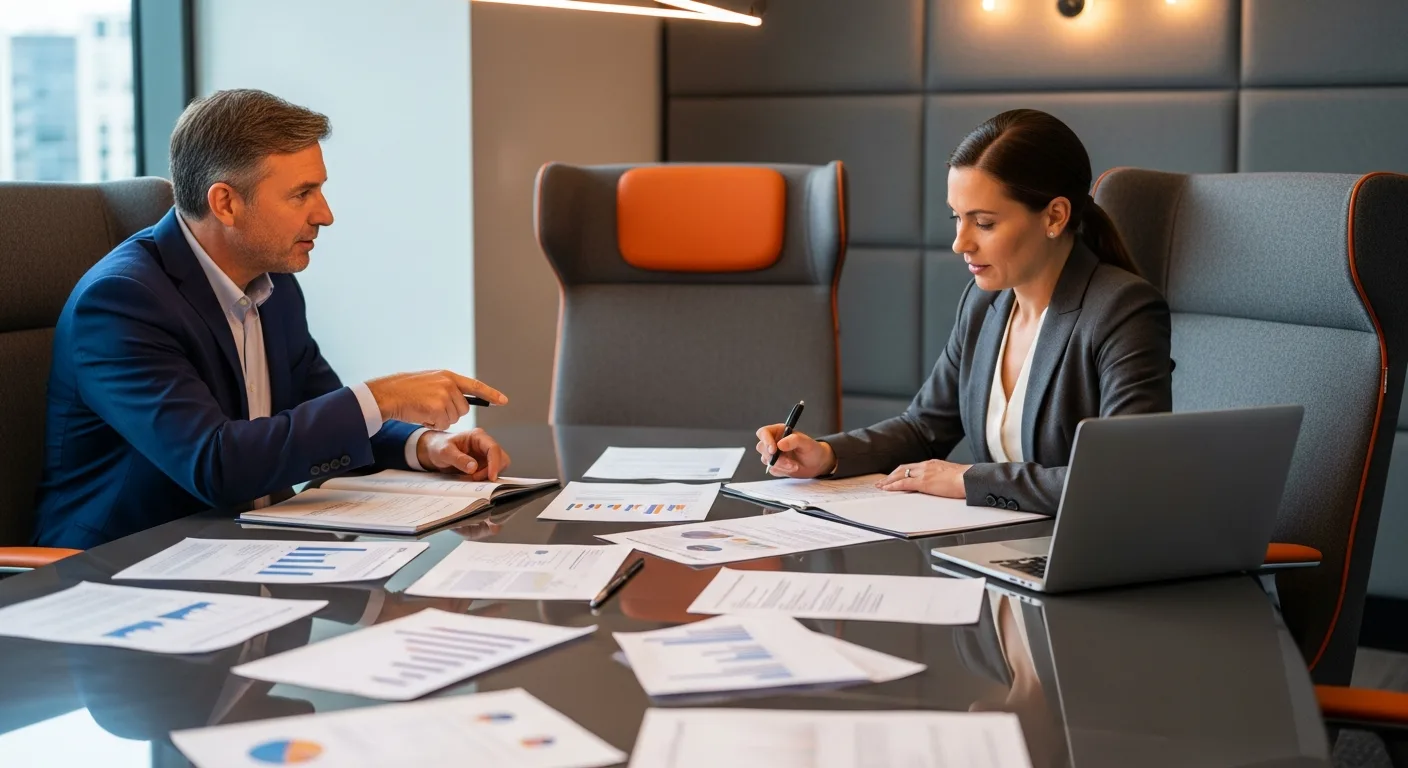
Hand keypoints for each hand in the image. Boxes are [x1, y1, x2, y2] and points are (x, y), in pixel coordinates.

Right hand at [365, 370, 506, 430]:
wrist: (388, 394)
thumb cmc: (405, 390)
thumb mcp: (430, 382)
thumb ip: (447, 388)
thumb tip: (463, 401)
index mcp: (448, 376)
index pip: (475, 385)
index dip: (491, 394)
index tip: (503, 401)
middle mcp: (449, 384)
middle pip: (463, 408)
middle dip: (450, 413)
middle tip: (431, 407)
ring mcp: (444, 395)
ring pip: (453, 418)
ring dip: (440, 419)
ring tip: (424, 409)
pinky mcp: (437, 407)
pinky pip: (443, 424)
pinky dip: (432, 424)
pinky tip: (421, 415)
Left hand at [416, 427, 510, 479]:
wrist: (433, 451)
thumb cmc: (438, 446)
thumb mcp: (444, 452)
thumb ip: (458, 459)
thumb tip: (474, 467)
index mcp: (477, 436)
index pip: (493, 448)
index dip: (495, 463)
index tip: (491, 476)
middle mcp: (484, 444)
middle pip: (501, 457)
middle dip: (492, 470)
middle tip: (475, 478)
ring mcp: (485, 454)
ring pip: (498, 466)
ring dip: (488, 475)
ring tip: (471, 478)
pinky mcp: (483, 463)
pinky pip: (491, 472)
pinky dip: (484, 477)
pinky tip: (472, 478)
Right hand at [755, 425, 836, 477]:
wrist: (817, 464)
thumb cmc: (812, 449)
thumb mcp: (806, 443)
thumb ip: (794, 440)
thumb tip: (780, 444)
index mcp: (779, 431)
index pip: (763, 432)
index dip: (765, 440)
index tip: (774, 450)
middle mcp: (774, 442)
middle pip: (761, 448)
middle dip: (775, 457)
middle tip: (790, 463)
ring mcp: (773, 455)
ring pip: (766, 460)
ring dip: (780, 465)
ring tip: (795, 466)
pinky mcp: (775, 465)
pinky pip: (772, 469)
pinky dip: (782, 471)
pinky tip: (792, 468)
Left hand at [877, 459, 970, 497]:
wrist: (969, 479)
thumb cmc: (965, 479)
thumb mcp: (951, 475)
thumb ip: (942, 477)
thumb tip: (941, 483)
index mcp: (932, 464)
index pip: (912, 467)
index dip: (901, 471)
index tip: (895, 476)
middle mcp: (926, 466)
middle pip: (903, 468)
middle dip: (891, 475)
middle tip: (883, 481)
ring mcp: (923, 473)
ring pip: (900, 474)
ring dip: (888, 481)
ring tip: (880, 486)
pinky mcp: (923, 482)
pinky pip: (904, 483)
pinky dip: (893, 486)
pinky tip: (887, 489)